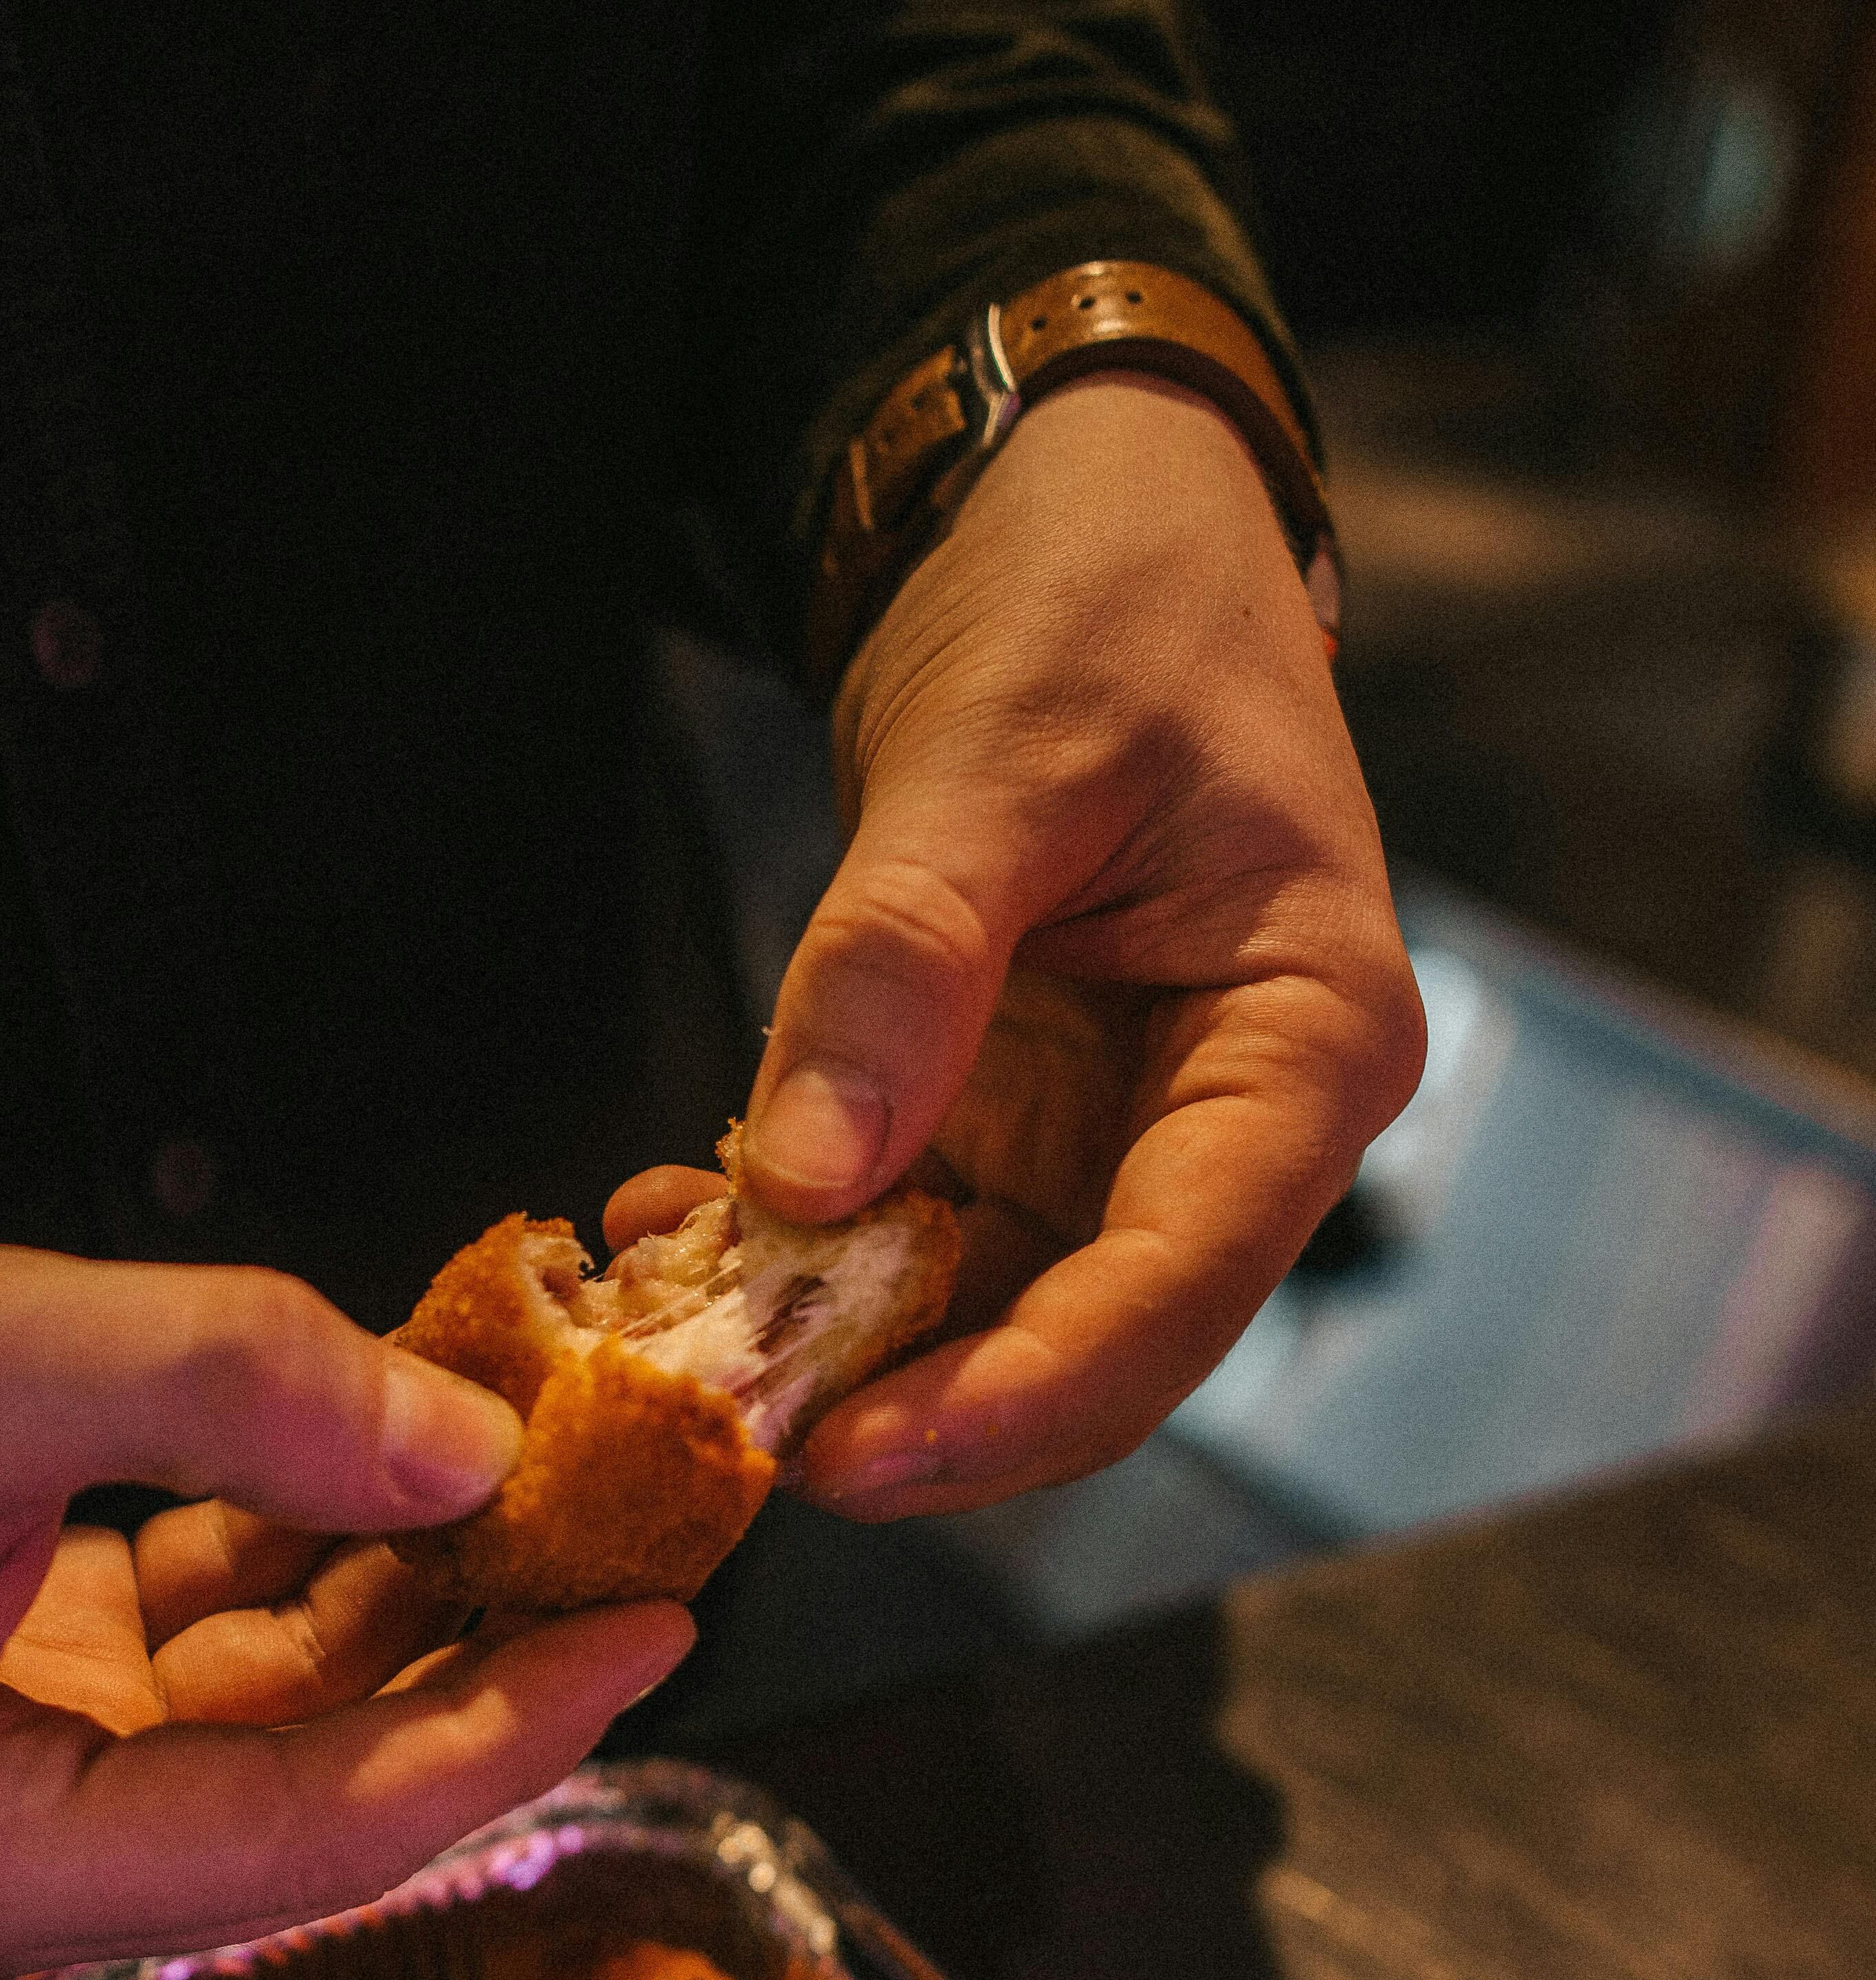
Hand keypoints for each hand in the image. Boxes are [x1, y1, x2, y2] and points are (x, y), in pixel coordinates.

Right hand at [0, 1176, 689, 1979]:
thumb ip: (211, 1385)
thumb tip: (456, 1437)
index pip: (291, 1837)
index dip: (492, 1737)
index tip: (646, 1635)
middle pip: (310, 1785)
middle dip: (476, 1654)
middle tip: (645, 1536)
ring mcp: (18, 1772)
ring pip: (283, 1701)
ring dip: (412, 1582)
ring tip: (563, 1468)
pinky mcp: (36, 1680)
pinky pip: (226, 1631)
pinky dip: (317, 1536)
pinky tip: (411, 1441)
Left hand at [614, 372, 1424, 1515]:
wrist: (1078, 521)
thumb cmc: (1100, 599)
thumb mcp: (998, 752)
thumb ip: (905, 962)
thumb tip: (806, 1177)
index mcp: (1306, 1042)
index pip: (1183, 1282)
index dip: (1024, 1394)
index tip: (863, 1458)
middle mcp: (1231, 1127)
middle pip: (1092, 1349)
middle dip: (923, 1418)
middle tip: (742, 1449)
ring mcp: (1121, 1141)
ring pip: (991, 1326)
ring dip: (838, 1358)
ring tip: (679, 1352)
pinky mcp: (1018, 1131)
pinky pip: (911, 1247)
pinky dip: (796, 1262)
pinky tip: (672, 1233)